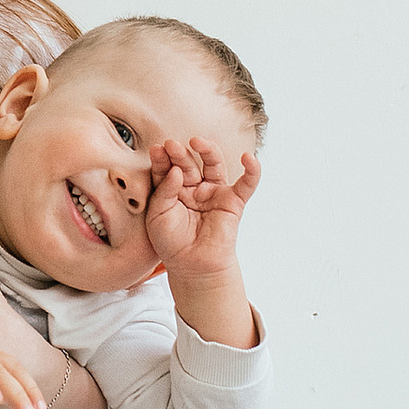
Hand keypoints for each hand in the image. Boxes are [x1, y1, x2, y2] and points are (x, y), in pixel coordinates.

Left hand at [144, 136, 261, 338]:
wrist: (191, 266)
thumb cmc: (170, 241)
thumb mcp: (157, 215)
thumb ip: (164, 191)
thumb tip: (176, 170)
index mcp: (172, 188)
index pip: (167, 168)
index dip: (162, 159)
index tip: (156, 150)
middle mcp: (193, 187)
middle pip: (188, 163)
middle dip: (179, 154)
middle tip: (171, 145)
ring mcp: (213, 192)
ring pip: (213, 165)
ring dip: (207, 151)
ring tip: (196, 142)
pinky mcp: (233, 202)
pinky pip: (246, 184)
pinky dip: (252, 171)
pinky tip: (249, 158)